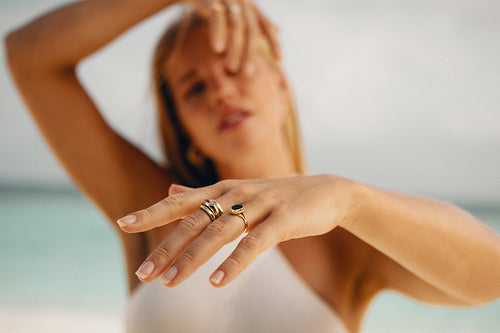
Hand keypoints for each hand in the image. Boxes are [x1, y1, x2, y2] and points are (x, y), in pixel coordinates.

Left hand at [117, 175, 356, 286]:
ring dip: (193, 258)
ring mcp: (259, 205)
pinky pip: (255, 243)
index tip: (123, 223)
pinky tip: (217, 282)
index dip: (152, 212)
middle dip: (166, 247)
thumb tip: (171, 189)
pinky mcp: (282, 219)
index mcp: (224, 189)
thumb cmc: (278, 195)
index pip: (181, 201)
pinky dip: (235, 262)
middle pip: (194, 221)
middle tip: (143, 274)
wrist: (326, 191)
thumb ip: (203, 194)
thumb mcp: (239, 192)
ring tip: (170, 283)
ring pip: (219, 232)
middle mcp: (236, 194)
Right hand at [186, 0, 280, 72]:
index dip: (273, 41)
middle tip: (247, 74)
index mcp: (247, 2)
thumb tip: (278, 29)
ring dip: (234, 48)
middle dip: (250, 52)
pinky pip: (216, 15)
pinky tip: (217, 50)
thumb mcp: (233, 10)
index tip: (280, 60)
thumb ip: (255, 19)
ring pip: (236, 24)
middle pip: (250, 28)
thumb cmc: (208, 0)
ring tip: (230, 69)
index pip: (264, 24)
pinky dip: (218, 33)